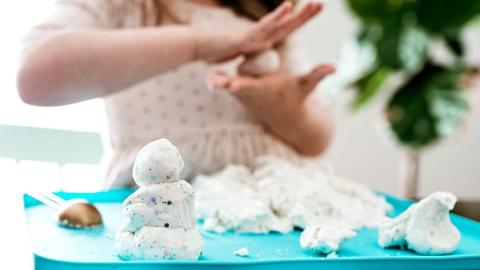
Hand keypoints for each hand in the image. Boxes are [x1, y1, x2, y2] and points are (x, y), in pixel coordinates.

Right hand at [195, 1, 322, 62]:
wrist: (196, 45)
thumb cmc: (213, 48)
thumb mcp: (235, 50)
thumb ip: (242, 47)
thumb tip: (244, 45)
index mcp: (260, 39)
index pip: (284, 30)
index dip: (299, 21)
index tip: (313, 12)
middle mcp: (260, 35)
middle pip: (287, 24)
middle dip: (305, 14)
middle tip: (322, 5)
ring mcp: (253, 35)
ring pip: (280, 23)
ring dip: (298, 14)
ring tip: (315, 4)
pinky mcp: (245, 37)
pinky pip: (264, 26)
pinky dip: (276, 16)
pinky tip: (289, 7)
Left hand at [207, 64, 333, 112]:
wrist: (288, 120)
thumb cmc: (298, 98)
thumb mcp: (307, 86)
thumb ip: (318, 75)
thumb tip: (335, 67)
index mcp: (268, 90)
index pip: (254, 86)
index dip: (244, 84)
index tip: (234, 83)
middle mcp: (254, 95)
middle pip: (237, 88)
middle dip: (224, 85)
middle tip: (211, 80)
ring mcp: (246, 98)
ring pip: (229, 88)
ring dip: (218, 83)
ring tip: (208, 78)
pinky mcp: (241, 96)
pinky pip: (230, 87)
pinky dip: (220, 83)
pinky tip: (209, 76)